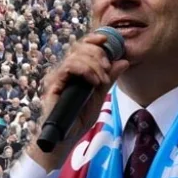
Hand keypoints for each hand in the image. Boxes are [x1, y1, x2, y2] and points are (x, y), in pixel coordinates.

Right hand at [30, 32, 129, 167]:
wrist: (66, 138)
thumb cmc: (79, 118)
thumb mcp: (100, 95)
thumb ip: (109, 78)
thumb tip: (123, 62)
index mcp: (74, 70)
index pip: (81, 46)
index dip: (93, 39)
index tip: (106, 39)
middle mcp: (64, 70)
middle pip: (79, 47)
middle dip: (97, 53)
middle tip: (107, 68)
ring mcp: (57, 76)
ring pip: (75, 55)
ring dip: (93, 64)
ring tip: (101, 79)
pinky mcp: (53, 83)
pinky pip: (69, 67)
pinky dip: (84, 70)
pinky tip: (93, 81)